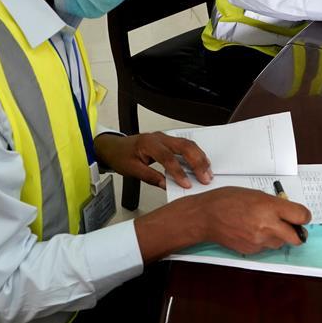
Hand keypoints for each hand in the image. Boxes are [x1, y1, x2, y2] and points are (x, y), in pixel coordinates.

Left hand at [93, 132, 211, 189]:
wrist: (114, 146)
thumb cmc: (121, 156)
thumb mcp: (132, 170)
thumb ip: (150, 177)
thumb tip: (166, 185)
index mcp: (148, 143)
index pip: (167, 158)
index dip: (178, 172)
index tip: (187, 184)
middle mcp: (159, 137)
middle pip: (183, 146)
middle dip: (197, 162)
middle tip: (205, 177)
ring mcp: (165, 137)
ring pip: (188, 144)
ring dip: (200, 157)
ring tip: (207, 172)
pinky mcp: (168, 141)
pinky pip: (185, 145)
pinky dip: (196, 154)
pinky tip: (202, 163)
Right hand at [194, 187, 311, 253]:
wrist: (206, 217)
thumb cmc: (227, 200)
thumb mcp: (255, 194)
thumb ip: (273, 203)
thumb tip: (287, 211)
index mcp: (269, 207)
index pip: (301, 216)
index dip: (304, 216)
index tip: (301, 216)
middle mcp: (267, 226)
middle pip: (296, 238)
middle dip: (297, 233)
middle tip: (292, 226)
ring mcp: (259, 241)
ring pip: (281, 243)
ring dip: (279, 236)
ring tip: (265, 225)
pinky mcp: (252, 250)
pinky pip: (266, 247)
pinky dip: (265, 241)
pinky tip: (253, 231)